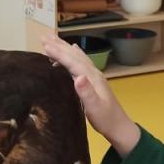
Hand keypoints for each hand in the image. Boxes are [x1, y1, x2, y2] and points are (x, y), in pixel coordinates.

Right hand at [41, 34, 140, 155]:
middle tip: (44, 36)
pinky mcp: (93, 81)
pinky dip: (73, 54)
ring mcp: (94, 76)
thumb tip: (78, 77)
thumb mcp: (94, 108)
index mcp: (92, 78)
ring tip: (53, 40)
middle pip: (75, 55)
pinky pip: (81, 62)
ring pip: (78, 56)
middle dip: (59, 45)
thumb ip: (86, 92)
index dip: (59, 53)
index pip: (73, 61)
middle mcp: (93, 73)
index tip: (44, 45)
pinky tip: (72, 50)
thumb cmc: (105, 119)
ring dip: (65, 47)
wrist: (119, 126)